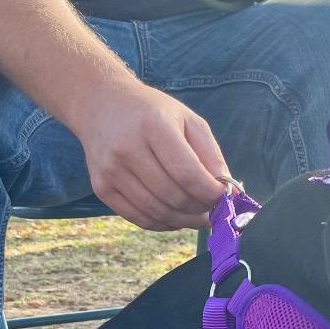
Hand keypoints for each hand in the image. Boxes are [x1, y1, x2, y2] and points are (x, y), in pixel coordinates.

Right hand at [72, 80, 230, 230]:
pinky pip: (141, 220)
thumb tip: (229, 193)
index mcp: (153, 126)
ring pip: (159, 213)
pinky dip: (164, 224)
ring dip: (185, 221)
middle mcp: (127, 148)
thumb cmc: (153, 114)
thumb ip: (212, 156)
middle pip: (175, 197)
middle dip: (200, 209)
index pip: (188, 175)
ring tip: (197, 215)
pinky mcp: (102, 188)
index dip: (211, 194)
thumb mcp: (188, 121)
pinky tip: (176, 215)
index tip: (223, 197)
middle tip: (211, 208)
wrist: (101, 104)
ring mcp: (111, 171)